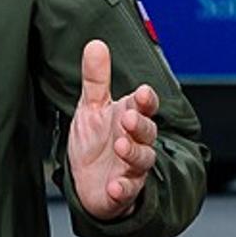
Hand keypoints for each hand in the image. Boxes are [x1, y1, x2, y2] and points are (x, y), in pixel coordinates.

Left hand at [67, 39, 159, 220]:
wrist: (88, 183)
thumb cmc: (95, 143)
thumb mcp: (91, 108)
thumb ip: (96, 79)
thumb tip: (96, 44)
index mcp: (128, 118)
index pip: (145, 106)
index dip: (145, 100)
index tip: (141, 92)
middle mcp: (136, 142)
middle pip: (147, 132)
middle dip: (140, 125)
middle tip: (128, 118)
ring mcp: (132, 168)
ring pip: (142, 160)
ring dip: (133, 153)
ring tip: (120, 146)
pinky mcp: (123, 191)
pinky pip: (127, 191)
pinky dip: (122, 189)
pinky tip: (115, 186)